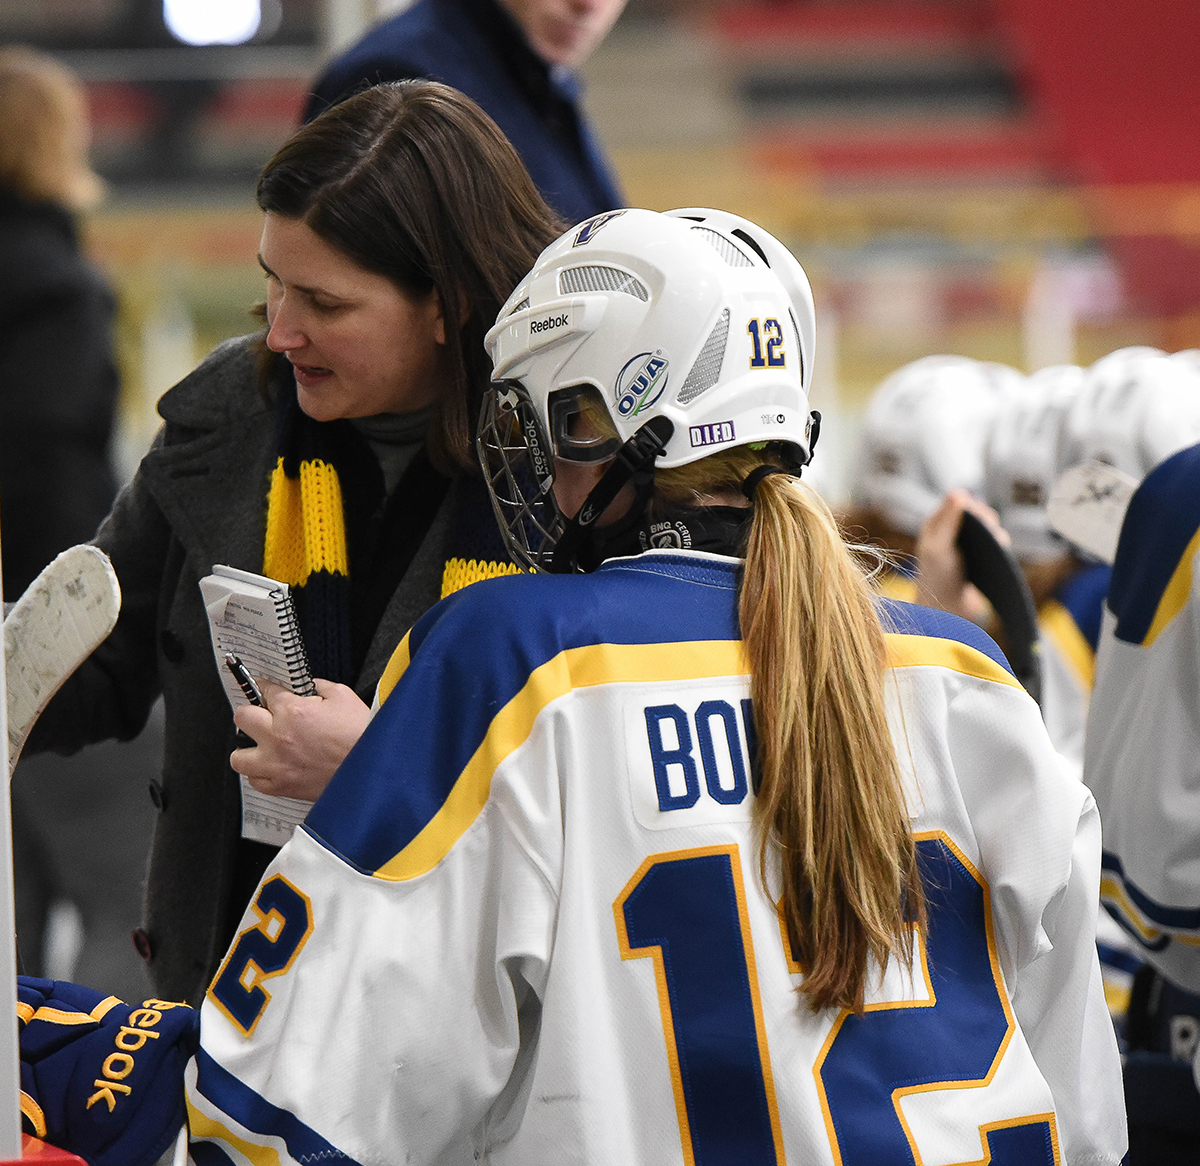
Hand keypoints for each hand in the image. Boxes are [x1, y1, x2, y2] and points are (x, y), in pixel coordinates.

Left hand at [231, 678, 372, 801]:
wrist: (373, 769)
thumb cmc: (362, 735)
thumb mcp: (344, 696)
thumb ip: (321, 687)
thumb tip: (310, 686)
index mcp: (293, 712)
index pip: (265, 691)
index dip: (265, 687)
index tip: (265, 689)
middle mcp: (279, 737)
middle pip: (242, 717)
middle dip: (251, 712)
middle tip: (261, 715)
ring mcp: (277, 765)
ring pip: (238, 757)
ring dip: (247, 748)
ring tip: (260, 745)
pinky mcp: (282, 787)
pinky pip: (255, 781)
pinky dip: (259, 774)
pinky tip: (270, 767)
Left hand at [915, 489, 1009, 623]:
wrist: (945, 614)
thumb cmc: (936, 581)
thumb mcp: (938, 549)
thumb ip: (948, 521)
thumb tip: (959, 492)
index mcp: (936, 525)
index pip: (959, 503)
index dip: (974, 507)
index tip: (983, 520)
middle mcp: (950, 533)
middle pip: (978, 515)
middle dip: (988, 522)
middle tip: (993, 537)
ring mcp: (965, 547)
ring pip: (989, 530)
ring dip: (996, 536)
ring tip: (997, 547)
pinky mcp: (979, 561)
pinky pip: (995, 548)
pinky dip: (1000, 550)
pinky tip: (1000, 558)